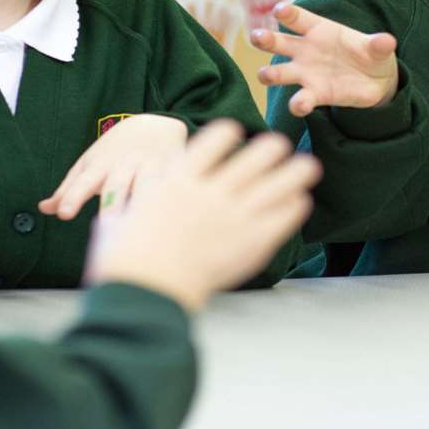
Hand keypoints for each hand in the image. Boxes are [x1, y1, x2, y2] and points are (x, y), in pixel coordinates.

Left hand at [39, 114, 189, 219]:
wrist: (154, 125)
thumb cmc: (114, 151)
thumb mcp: (88, 165)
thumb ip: (68, 190)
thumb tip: (43, 210)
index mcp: (99, 167)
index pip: (83, 183)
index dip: (73, 197)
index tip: (63, 213)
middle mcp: (123, 167)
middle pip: (115, 187)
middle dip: (110, 204)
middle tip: (104, 225)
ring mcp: (149, 169)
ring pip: (145, 187)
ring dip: (142, 203)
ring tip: (137, 226)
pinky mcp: (173, 172)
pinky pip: (171, 187)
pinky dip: (170, 199)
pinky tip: (170, 216)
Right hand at [86, 120, 320, 312]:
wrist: (143, 296)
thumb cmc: (124, 260)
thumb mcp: (121, 215)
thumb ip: (135, 200)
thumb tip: (123, 190)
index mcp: (179, 178)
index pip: (216, 138)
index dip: (228, 132)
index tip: (234, 132)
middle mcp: (210, 191)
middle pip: (256, 155)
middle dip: (271, 147)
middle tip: (279, 146)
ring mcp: (233, 216)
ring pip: (278, 182)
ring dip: (295, 171)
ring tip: (307, 166)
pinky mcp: (250, 244)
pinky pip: (282, 217)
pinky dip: (293, 207)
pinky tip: (299, 202)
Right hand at [251, 3, 398, 116]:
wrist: (377, 81)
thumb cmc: (371, 55)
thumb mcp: (378, 48)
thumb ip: (378, 44)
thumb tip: (388, 41)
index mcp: (319, 29)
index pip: (298, 18)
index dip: (288, 13)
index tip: (279, 10)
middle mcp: (306, 49)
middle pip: (279, 42)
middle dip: (266, 39)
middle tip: (257, 37)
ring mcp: (306, 73)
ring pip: (280, 72)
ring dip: (270, 74)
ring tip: (264, 76)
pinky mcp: (314, 94)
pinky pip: (301, 99)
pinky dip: (298, 103)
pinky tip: (300, 105)